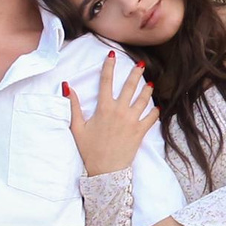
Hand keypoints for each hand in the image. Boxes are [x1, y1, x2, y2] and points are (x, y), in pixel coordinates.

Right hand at [64, 52, 156, 174]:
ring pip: (143, 100)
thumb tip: (68, 87)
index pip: (106, 81)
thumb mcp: (77, 128)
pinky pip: (151, 118)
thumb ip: (74, 106)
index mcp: (103, 108)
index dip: (109, 66)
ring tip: (150, 84)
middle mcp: (119, 110)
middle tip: (140, 64)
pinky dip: (155, 112)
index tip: (112, 55)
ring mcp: (132, 120)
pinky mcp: (140, 131)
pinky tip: (157, 107)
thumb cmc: (89, 150)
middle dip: (135, 74)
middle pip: (129, 87)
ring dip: (147, 90)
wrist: (106, 170)